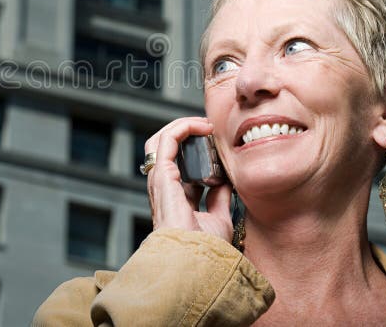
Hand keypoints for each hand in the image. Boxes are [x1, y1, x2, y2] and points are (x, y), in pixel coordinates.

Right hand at [145, 117, 234, 241]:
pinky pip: (167, 139)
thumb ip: (220, 199)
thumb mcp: (219, 219)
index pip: (179, 164)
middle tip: (209, 129)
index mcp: (174, 198)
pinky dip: (183, 127)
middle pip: (166, 148)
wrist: (197, 260)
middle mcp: (163, 187)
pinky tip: (203, 127)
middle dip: (186, 133)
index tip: (215, 143)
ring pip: (161, 140)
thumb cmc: (205, 250)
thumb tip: (225, 181)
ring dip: (183, 126)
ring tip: (205, 124)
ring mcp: (160, 180)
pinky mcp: (162, 174)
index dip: (195, 150)